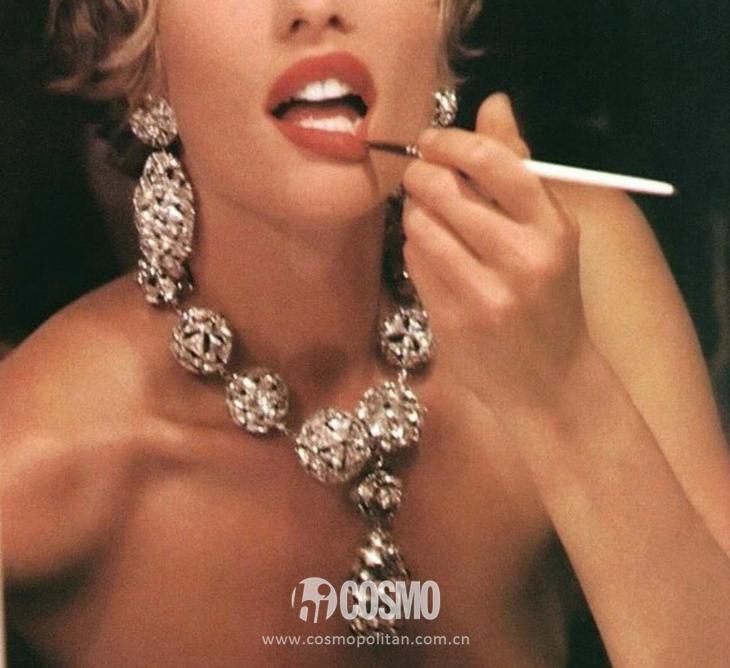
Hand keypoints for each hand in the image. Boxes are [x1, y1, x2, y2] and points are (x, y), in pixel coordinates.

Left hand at [402, 92, 592, 416]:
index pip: (494, 162)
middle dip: (421, 174)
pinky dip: (413, 250)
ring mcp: (485, 293)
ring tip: (427, 217)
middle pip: (445, 189)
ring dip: (414, 213)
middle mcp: (522, 259)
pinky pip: (413, 264)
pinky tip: (429, 254)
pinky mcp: (453, 320)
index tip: (431, 140)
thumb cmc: (550, 298)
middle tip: (419, 175)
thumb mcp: (550, 234)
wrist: (552, 382)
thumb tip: (492, 104)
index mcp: (553, 228)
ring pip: (420, 225)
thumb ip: (519, 169)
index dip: (451, 142)